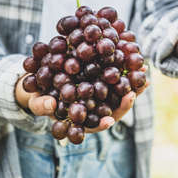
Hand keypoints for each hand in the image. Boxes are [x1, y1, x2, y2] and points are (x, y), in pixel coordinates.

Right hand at [14, 66, 149, 133]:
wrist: (40, 80)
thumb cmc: (39, 96)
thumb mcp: (37, 102)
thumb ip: (42, 105)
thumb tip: (50, 105)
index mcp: (83, 119)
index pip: (97, 124)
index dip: (104, 123)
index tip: (110, 121)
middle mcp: (97, 106)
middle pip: (115, 107)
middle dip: (126, 100)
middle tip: (135, 92)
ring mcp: (102, 91)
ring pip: (120, 89)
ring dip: (132, 80)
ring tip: (141, 68)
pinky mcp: (103, 75)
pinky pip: (117, 71)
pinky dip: (125, 63)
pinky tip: (131, 52)